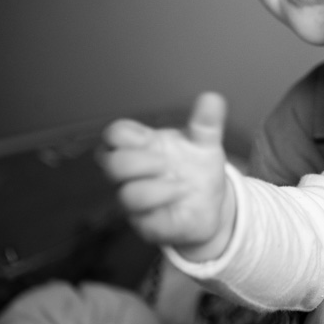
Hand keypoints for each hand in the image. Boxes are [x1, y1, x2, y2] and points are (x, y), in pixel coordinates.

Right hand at [97, 92, 233, 259]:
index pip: (115, 135)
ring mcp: (138, 201)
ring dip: (155, 189)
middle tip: (167, 164)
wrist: (213, 205)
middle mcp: (134, 175)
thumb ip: (206, 123)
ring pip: (126, 194)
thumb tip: (211, 98)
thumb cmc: (197, 169)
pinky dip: (164, 209)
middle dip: (139, 161)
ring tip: (182, 186)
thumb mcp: (205, 144)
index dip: (121, 134)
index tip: (145, 138)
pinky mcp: (148, 225)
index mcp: (143, 147)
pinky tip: (181, 201)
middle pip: (111, 163)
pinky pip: (144, 221)